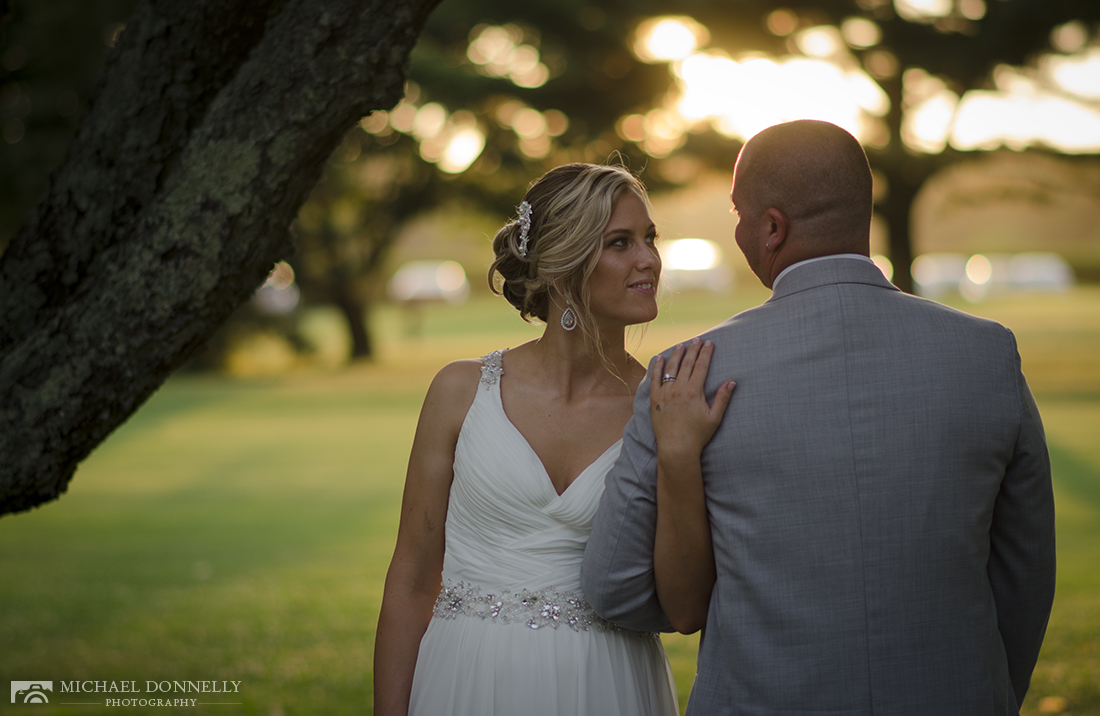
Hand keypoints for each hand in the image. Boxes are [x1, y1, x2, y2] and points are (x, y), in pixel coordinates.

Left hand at [650, 338, 735, 458]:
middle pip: (686, 363)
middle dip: (693, 349)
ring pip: (670, 368)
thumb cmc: (698, 435)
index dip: (706, 353)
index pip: (701, 366)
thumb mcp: (714, 417)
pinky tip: (660, 358)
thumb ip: (723, 398)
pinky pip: (654, 379)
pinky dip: (657, 367)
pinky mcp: (655, 399)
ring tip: (681, 345)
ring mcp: (665, 393)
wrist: (676, 448)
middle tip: (697, 340)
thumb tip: (732, 381)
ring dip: (677, 355)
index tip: (709, 343)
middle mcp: (678, 389)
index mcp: (694, 392)